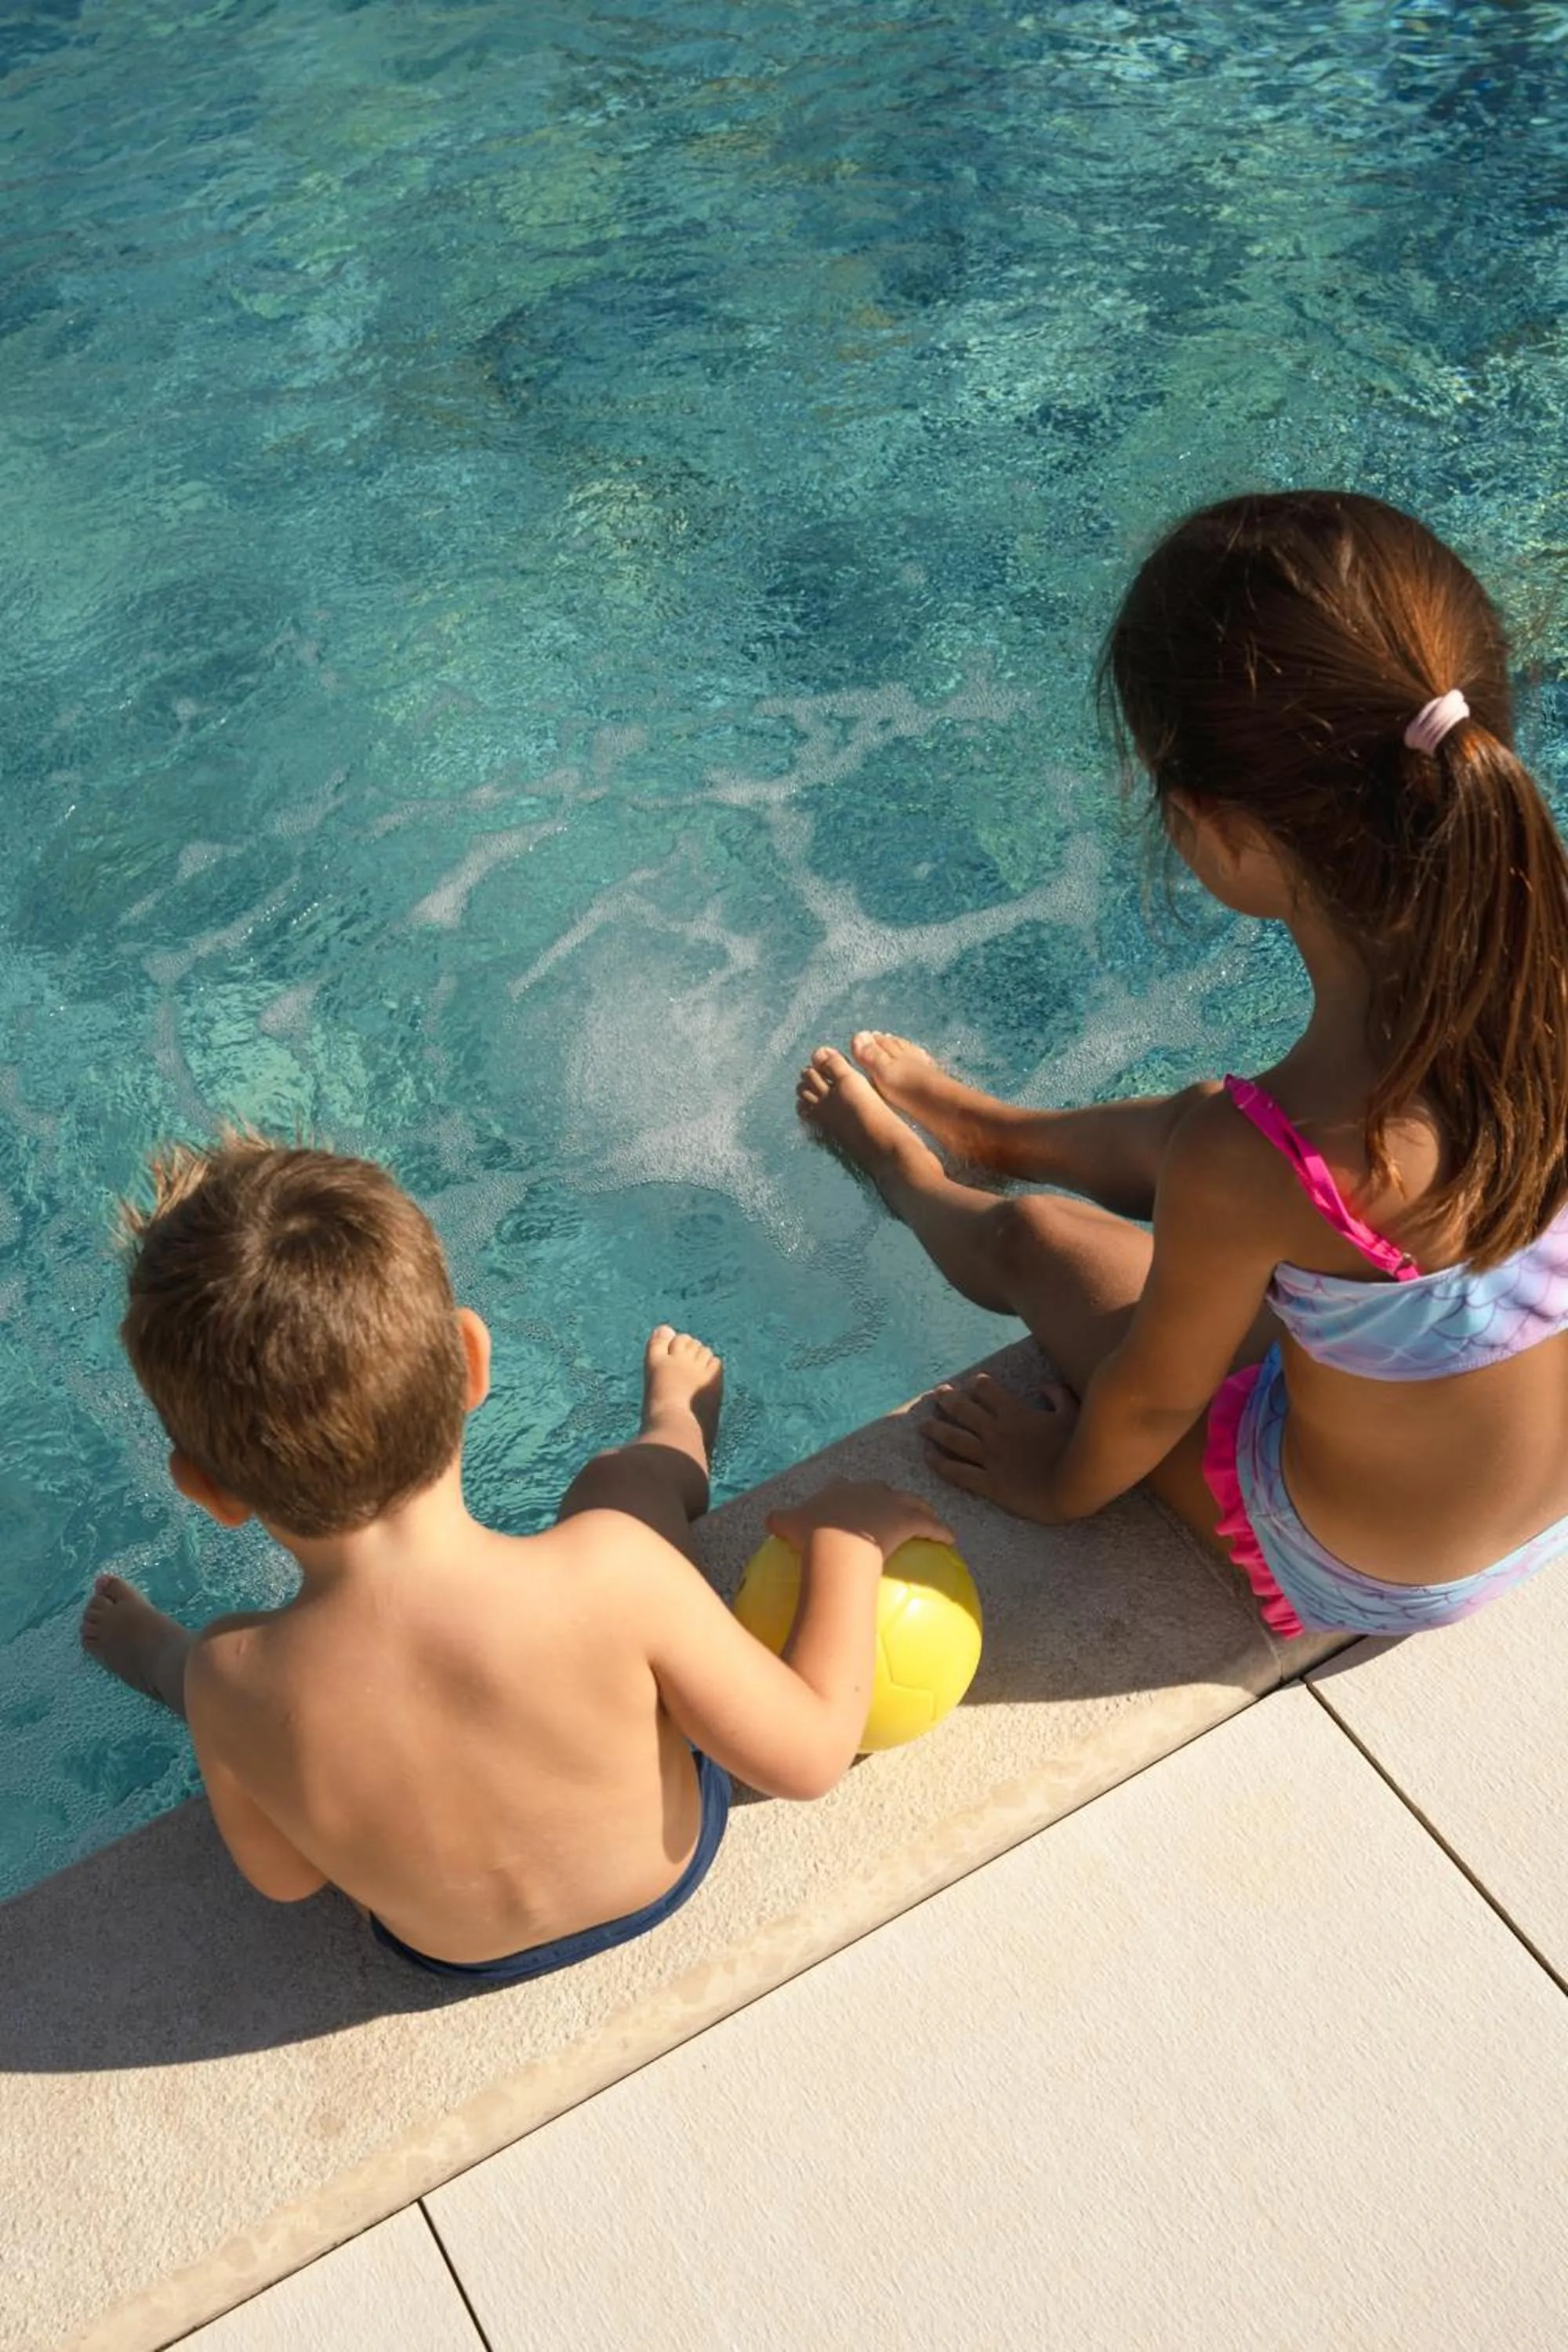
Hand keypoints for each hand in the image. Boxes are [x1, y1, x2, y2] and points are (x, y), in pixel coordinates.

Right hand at [766, 1478, 954, 1560]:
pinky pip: (930, 1526)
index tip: (849, 1498)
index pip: (844, 1484)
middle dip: (885, 1496)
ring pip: (911, 1502)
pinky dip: (941, 1531)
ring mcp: (890, 1503)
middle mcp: (867, 1489)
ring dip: (919, 1508)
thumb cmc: (811, 1537)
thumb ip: (778, 1520)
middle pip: (881, 1489)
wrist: (835, 1545)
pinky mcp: (909, 1520)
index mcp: (840, 1489)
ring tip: (926, 1516)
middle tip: (889, 1507)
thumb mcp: (786, 1525)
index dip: (847, 1491)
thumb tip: (767, 1520)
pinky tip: (951, 1540)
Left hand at [921, 1374, 1079, 1522]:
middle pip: (963, 1411)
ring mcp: (989, 1458)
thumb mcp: (1073, 1415)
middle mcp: (996, 1432)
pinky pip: (958, 1472)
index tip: (971, 1383)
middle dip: (948, 1400)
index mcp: (1015, 1413)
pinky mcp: (988, 1483)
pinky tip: (928, 1457)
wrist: (1073, 1488)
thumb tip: (1045, 1386)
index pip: (988, 1391)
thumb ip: (1058, 1397)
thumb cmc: (1077, 1450)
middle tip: (937, 1395)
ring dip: (936, 1429)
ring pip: (954, 1439)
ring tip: (923, 1424)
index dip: (978, 1385)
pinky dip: (940, 1464)